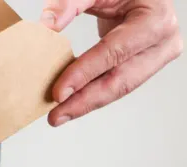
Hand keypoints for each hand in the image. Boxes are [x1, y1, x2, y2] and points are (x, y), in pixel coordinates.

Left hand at [40, 0, 183, 125]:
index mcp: (155, 21)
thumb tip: (46, 26)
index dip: (85, 74)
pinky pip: (116, 83)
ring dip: (87, 103)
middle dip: (84, 101)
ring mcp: (155, 57)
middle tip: (55, 115)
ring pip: (119, 88)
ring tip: (60, 114)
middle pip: (119, 81)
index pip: (114, 53)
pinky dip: (92, 93)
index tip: (59, 91)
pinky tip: (72, 102)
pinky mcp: (143, 65)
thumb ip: (70, 3)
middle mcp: (162, 43)